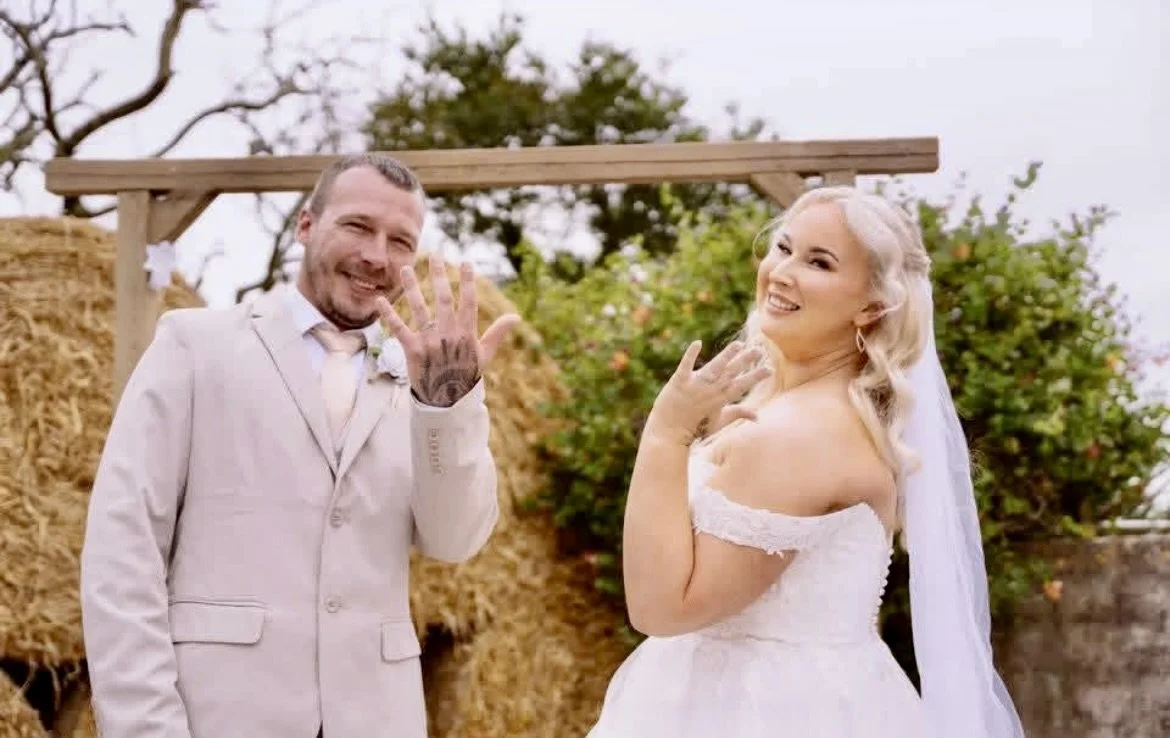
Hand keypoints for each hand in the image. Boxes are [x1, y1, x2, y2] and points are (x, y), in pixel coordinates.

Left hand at [376, 253, 519, 406]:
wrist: (447, 400)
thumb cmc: (466, 374)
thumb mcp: (485, 354)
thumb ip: (497, 332)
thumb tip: (516, 317)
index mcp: (466, 333)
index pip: (468, 302)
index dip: (467, 282)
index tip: (465, 263)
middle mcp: (448, 334)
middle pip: (442, 298)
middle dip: (438, 276)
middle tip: (434, 256)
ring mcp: (429, 341)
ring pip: (419, 308)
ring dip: (411, 287)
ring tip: (405, 269)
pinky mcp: (412, 350)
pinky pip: (399, 329)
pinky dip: (389, 315)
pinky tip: (379, 300)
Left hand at [644, 340, 770, 445]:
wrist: (669, 433)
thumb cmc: (695, 428)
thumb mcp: (720, 422)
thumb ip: (738, 414)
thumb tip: (758, 416)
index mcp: (721, 400)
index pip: (742, 385)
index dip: (756, 376)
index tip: (770, 368)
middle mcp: (710, 391)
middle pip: (731, 373)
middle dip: (746, 361)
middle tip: (759, 350)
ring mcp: (694, 385)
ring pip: (714, 367)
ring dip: (726, 355)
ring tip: (739, 344)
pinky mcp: (678, 382)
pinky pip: (685, 366)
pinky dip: (691, 354)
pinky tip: (698, 342)